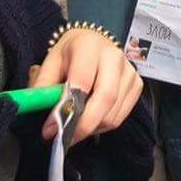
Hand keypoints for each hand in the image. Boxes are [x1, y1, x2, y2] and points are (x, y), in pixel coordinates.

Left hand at [32, 28, 143, 143]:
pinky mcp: (137, 84)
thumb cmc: (69, 55)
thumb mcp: (49, 64)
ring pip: (113, 113)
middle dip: (84, 125)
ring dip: (91, 127)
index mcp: (89, 46)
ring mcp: (130, 71)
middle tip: (65, 138)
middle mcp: (114, 56)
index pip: (82, 82)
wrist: (93, 42)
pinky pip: (120, 116)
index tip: (50, 130)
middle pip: (106, 99)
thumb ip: (43, 89)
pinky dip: (103, 125)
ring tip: (74, 124)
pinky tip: (91, 117)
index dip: (67, 110)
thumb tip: (49, 123)